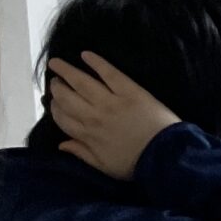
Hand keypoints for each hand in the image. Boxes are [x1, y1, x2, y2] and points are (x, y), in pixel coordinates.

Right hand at [45, 54, 179, 180]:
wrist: (167, 155)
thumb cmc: (137, 163)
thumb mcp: (105, 166)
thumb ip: (82, 153)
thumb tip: (61, 144)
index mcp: (88, 135)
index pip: (62, 118)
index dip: (55, 108)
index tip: (53, 102)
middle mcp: (94, 116)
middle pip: (67, 98)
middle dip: (57, 88)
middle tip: (55, 81)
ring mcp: (111, 102)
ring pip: (81, 82)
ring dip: (66, 71)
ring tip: (57, 63)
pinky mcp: (130, 91)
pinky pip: (109, 73)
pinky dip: (96, 62)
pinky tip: (85, 54)